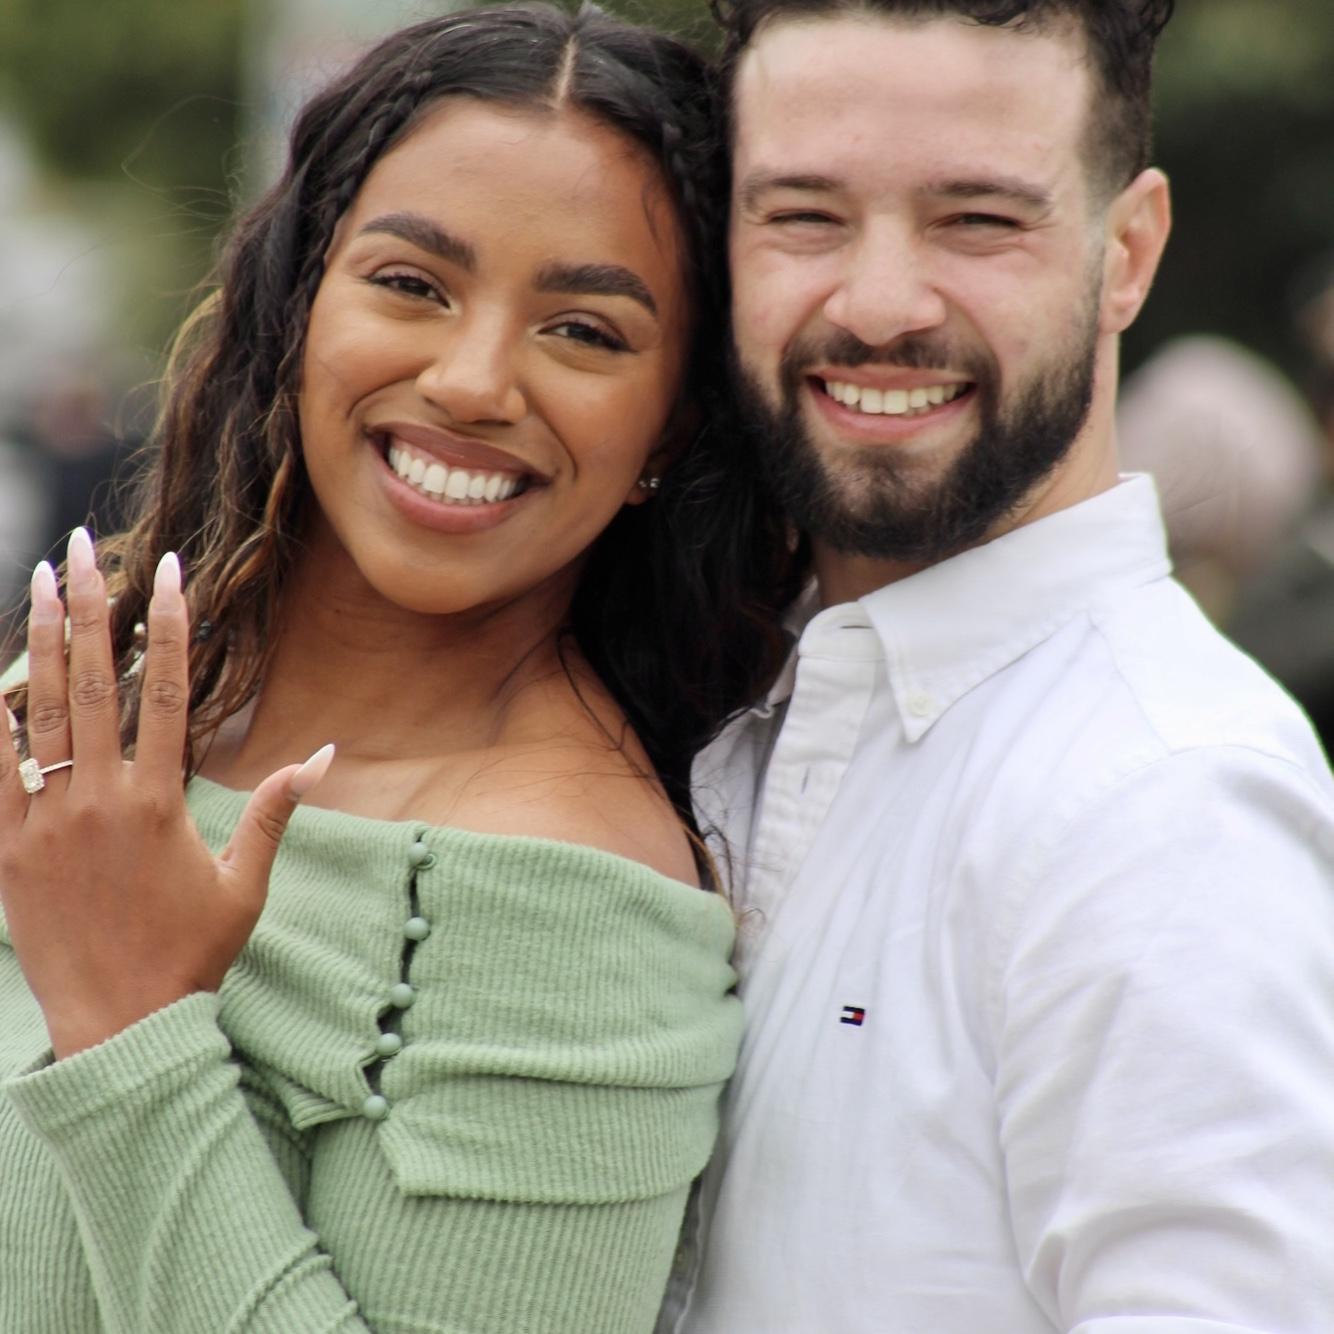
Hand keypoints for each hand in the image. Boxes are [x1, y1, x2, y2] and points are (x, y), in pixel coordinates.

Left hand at [0, 529, 332, 1057]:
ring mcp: (47, 821)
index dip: (169, 626)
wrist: (121, 1024)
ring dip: (37, 642)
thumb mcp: (244, 882)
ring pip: (40, 713)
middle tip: (81, 548)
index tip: (166, 572)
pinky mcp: (8, 848)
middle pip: (96, 682)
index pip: (170, 692)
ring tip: (36, 581)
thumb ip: (275, 811)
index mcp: (162, 802)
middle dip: (89, 607)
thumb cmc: (191, 952)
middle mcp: (101, 799)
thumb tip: (323, 757)